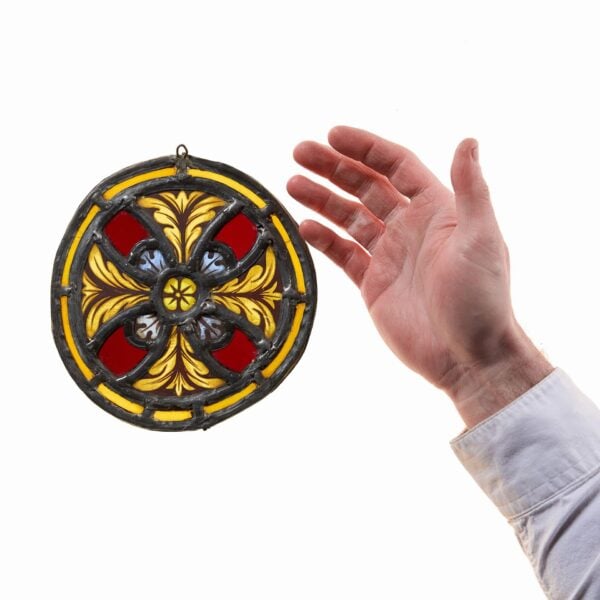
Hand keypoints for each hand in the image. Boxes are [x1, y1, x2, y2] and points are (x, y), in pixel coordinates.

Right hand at [288, 127, 551, 425]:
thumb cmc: (481, 299)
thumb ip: (471, 189)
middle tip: (300, 152)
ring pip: (348, 217)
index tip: (332, 135)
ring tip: (293, 183)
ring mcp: (389, 255)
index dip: (364, 148)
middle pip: (364, 186)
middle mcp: (410, 227)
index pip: (395, 166)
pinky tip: (304, 227)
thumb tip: (468, 140)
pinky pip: (343, 254)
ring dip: (321, 199)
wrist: (467, 357)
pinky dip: (323, 240)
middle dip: (333, 167)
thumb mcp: (480, 239)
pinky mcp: (373, 283)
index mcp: (436, 210)